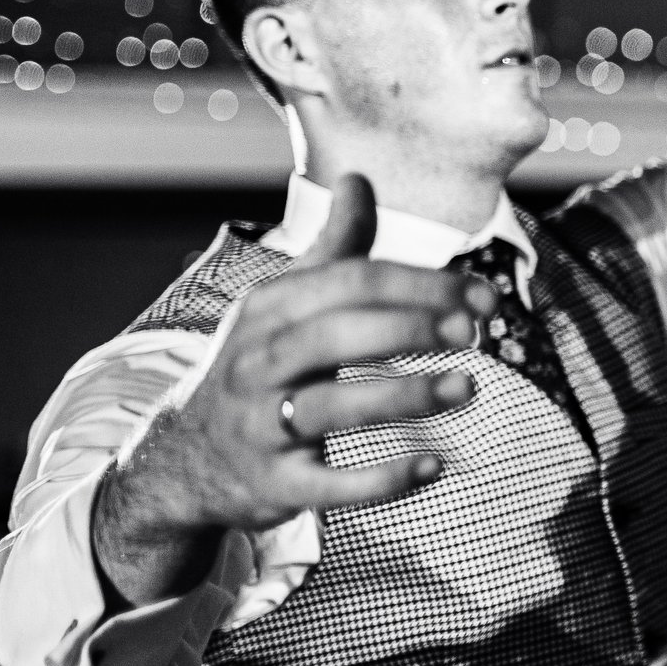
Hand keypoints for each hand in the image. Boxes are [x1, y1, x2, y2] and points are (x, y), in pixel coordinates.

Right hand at [91, 176, 489, 604]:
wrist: (183, 457)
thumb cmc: (258, 366)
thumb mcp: (284, 304)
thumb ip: (333, 250)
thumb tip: (358, 179)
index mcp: (270, 311)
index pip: (348, 283)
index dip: (419, 284)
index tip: (483, 296)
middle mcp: (258, 363)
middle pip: (333, 335)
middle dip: (407, 327)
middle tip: (471, 329)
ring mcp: (261, 426)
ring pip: (330, 407)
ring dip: (403, 395)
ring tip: (466, 387)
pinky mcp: (273, 487)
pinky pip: (328, 485)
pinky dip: (382, 478)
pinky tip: (435, 465)